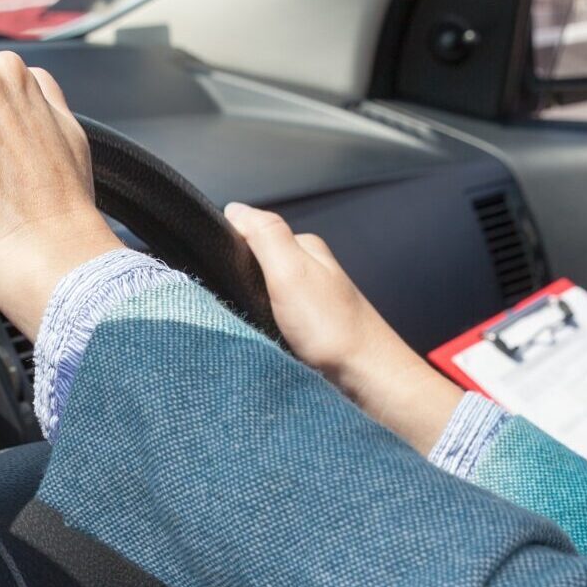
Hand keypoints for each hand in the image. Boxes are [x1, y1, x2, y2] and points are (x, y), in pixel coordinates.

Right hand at [223, 202, 459, 452]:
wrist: (365, 378)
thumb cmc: (333, 328)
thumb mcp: (292, 270)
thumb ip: (265, 234)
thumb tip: (235, 208)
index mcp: (304, 248)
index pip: (252, 232)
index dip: (230, 248)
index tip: (220, 271)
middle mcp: (307, 271)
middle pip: (255, 265)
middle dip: (237, 280)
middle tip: (231, 302)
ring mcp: (307, 301)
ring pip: (261, 295)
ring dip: (248, 306)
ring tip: (244, 322)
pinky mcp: (305, 330)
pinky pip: (270, 319)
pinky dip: (260, 326)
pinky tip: (260, 337)